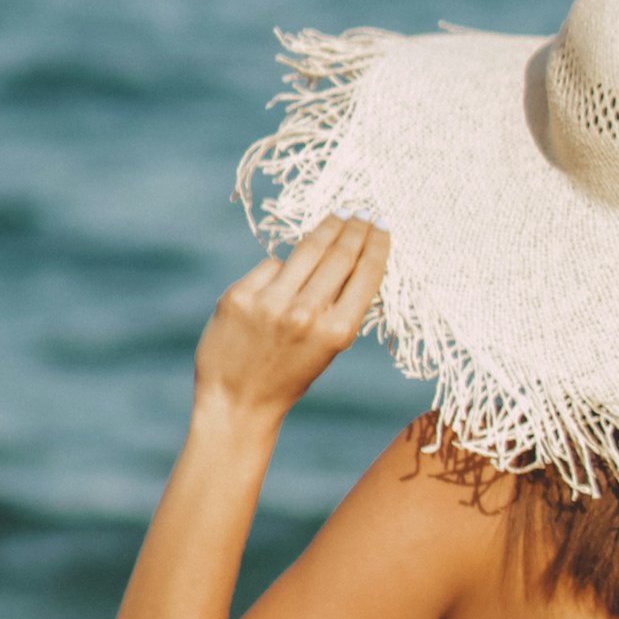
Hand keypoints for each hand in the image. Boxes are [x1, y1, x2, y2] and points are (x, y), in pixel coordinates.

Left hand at [193, 214, 390, 425]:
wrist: (237, 403)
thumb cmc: (288, 377)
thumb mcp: (328, 349)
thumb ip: (340, 308)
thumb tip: (353, 258)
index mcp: (337, 331)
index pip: (365, 273)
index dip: (376, 244)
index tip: (381, 226)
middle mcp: (306, 313)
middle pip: (338, 254)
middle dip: (353, 229)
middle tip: (360, 215)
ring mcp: (270, 302)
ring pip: (305, 251)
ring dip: (325, 230)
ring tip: (335, 220)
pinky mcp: (239, 296)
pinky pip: (270, 266)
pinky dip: (281, 268)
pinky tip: (285, 275)